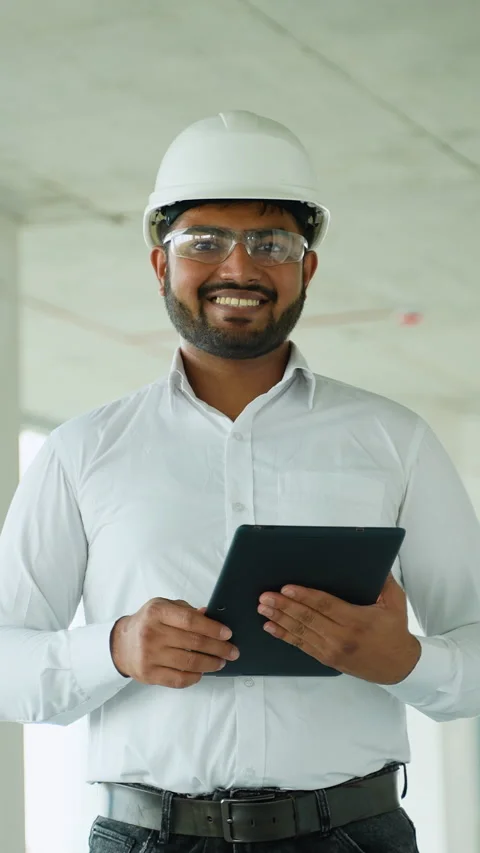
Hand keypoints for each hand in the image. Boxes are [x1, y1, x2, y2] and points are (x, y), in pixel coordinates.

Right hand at [110, 599, 238, 688]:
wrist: (121, 645)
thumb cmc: (148, 623)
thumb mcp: (163, 607)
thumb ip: (185, 610)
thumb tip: (210, 616)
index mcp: (157, 612)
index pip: (190, 620)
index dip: (212, 628)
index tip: (227, 634)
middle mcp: (152, 633)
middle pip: (193, 642)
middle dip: (218, 648)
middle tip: (232, 651)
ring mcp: (149, 655)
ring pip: (189, 662)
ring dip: (210, 663)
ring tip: (221, 662)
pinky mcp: (148, 674)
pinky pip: (178, 679)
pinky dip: (195, 677)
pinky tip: (202, 672)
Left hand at [257, 574, 420, 683]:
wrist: (398, 668)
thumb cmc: (395, 631)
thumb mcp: (396, 603)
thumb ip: (384, 582)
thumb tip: (373, 560)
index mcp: (357, 621)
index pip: (325, 606)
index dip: (304, 596)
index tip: (286, 587)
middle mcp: (342, 637)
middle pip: (307, 619)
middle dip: (284, 606)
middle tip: (265, 596)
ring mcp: (332, 650)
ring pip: (300, 632)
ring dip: (279, 619)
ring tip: (263, 608)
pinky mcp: (327, 659)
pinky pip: (301, 645)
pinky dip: (284, 635)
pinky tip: (271, 627)